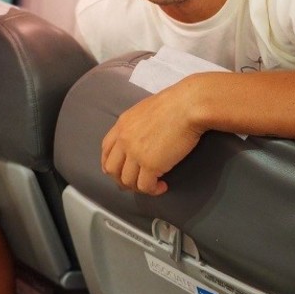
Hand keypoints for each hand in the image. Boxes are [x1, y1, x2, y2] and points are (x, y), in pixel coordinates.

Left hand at [101, 80, 204, 194]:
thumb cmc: (175, 103)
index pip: (106, 150)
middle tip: (135, 184)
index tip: (120, 171)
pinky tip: (162, 186)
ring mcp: (135, 153)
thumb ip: (137, 126)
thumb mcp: (146, 111)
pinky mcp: (150, 165)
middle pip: (111, 169)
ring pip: (127, 181)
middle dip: (121, 180)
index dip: (111, 163)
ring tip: (152, 186)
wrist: (188, 106)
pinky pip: (145, 186)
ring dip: (138, 187)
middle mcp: (124, 140)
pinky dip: (153, 190)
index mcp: (122, 125)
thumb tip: (143, 138)